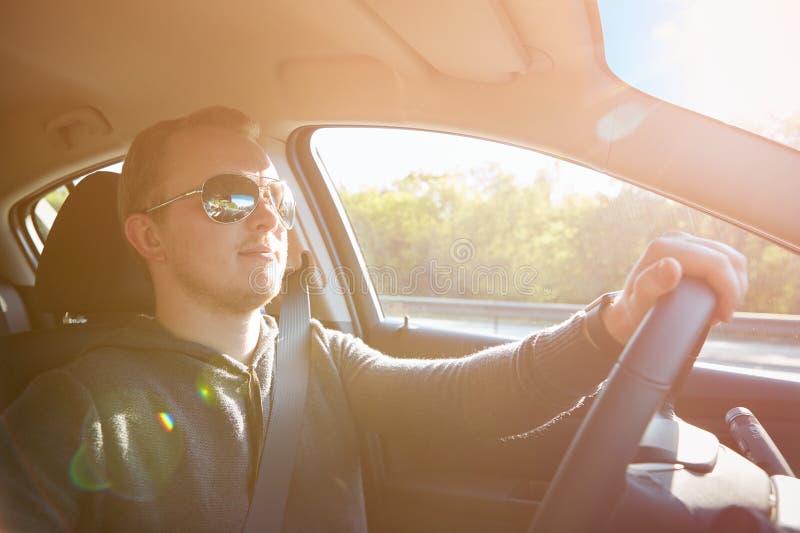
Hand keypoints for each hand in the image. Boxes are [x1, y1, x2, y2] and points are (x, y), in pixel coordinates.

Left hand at [602, 231, 748, 344]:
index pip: (716, 263)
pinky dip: (732, 282)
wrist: (630, 312)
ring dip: (735, 287)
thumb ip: (651, 285)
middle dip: (733, 291)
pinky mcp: (697, 249)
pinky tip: (720, 300)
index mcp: (664, 248)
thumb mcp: (639, 303)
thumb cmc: (635, 311)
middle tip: (721, 316)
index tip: (723, 317)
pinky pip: (729, 262)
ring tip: (719, 310)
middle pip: (729, 259)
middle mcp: (677, 239)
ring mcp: (688, 242)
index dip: (729, 290)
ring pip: (734, 260)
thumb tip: (672, 266)